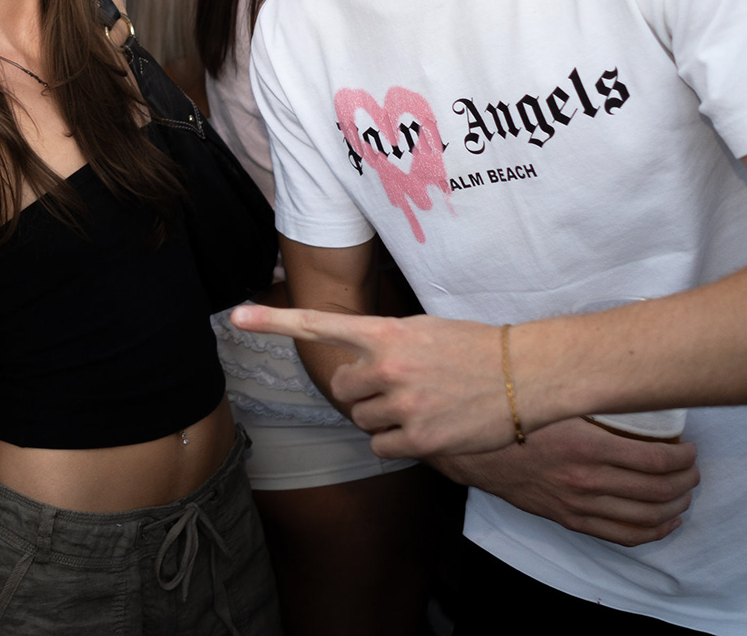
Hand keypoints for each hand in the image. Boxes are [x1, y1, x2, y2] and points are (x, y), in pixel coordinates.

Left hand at [233, 302, 524, 456]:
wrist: (525, 374)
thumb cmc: (472, 347)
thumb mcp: (421, 328)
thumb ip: (382, 343)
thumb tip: (356, 368)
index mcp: (385, 332)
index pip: (319, 324)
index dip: (273, 321)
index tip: (236, 315)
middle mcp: (387, 366)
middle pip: (342, 390)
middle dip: (362, 392)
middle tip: (397, 385)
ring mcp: (403, 403)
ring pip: (361, 420)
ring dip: (382, 418)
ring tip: (421, 403)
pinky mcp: (420, 438)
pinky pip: (382, 446)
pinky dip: (397, 442)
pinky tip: (426, 425)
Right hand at [434, 418, 697, 545]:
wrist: (467, 447)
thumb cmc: (507, 415)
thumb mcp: (549, 397)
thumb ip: (586, 393)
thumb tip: (626, 386)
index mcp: (583, 444)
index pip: (656, 460)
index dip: (683, 457)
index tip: (688, 448)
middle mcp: (584, 478)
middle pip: (658, 490)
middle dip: (685, 481)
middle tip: (691, 469)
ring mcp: (576, 502)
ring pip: (647, 515)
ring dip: (675, 505)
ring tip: (683, 492)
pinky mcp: (567, 517)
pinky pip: (623, 535)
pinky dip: (653, 531)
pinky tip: (664, 521)